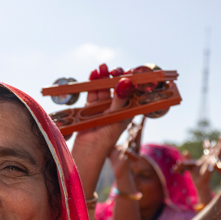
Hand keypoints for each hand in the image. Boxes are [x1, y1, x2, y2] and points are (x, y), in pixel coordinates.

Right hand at [67, 64, 138, 196]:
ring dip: (103, 78)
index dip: (133, 80)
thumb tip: (126, 81)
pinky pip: (92, 93)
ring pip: (104, 89)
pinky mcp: (90, 109)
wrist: (87, 152)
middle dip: (116, 77)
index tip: (132, 71)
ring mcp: (103, 108)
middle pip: (117, 88)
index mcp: (127, 111)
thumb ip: (119, 99)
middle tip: (115, 69)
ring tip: (103, 67)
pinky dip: (92, 84)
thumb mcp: (115, 117)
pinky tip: (94, 74)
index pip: (132, 92)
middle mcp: (116, 108)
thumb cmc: (106, 138)